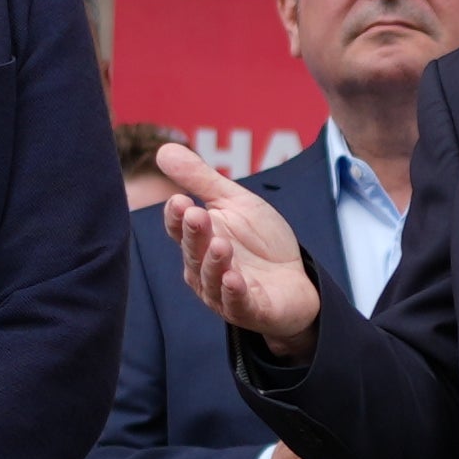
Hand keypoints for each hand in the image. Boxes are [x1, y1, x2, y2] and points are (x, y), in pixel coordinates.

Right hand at [153, 146, 322, 348]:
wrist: (295, 281)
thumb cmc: (260, 243)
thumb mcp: (234, 203)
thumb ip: (201, 179)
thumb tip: (163, 149)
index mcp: (198, 241)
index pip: (179, 228)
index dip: (177, 217)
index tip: (178, 200)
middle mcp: (204, 269)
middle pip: (193, 251)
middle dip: (194, 234)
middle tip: (196, 214)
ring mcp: (224, 293)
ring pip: (212, 279)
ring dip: (214, 263)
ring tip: (220, 244)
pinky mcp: (249, 310)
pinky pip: (237, 303)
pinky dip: (234, 293)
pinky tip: (234, 279)